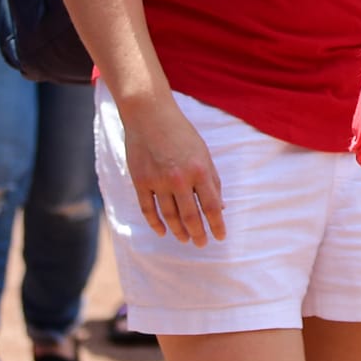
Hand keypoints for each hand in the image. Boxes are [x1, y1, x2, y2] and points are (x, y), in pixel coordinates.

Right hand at [120, 96, 225, 245]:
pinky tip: (162, 232)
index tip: (220, 237)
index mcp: (200, 170)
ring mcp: (157, 181)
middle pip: (190, 216)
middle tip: (201, 244)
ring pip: (169, 216)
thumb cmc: (181, 133)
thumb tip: (219, 206)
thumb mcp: (203, 153)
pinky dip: (155, 223)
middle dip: (198, 233)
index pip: (212, 206)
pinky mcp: (140, 181)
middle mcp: (179, 179)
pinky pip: (148, 209)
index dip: (217, 225)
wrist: (150, 116)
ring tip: (185, 239)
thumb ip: (212, 179)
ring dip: (178, 231)